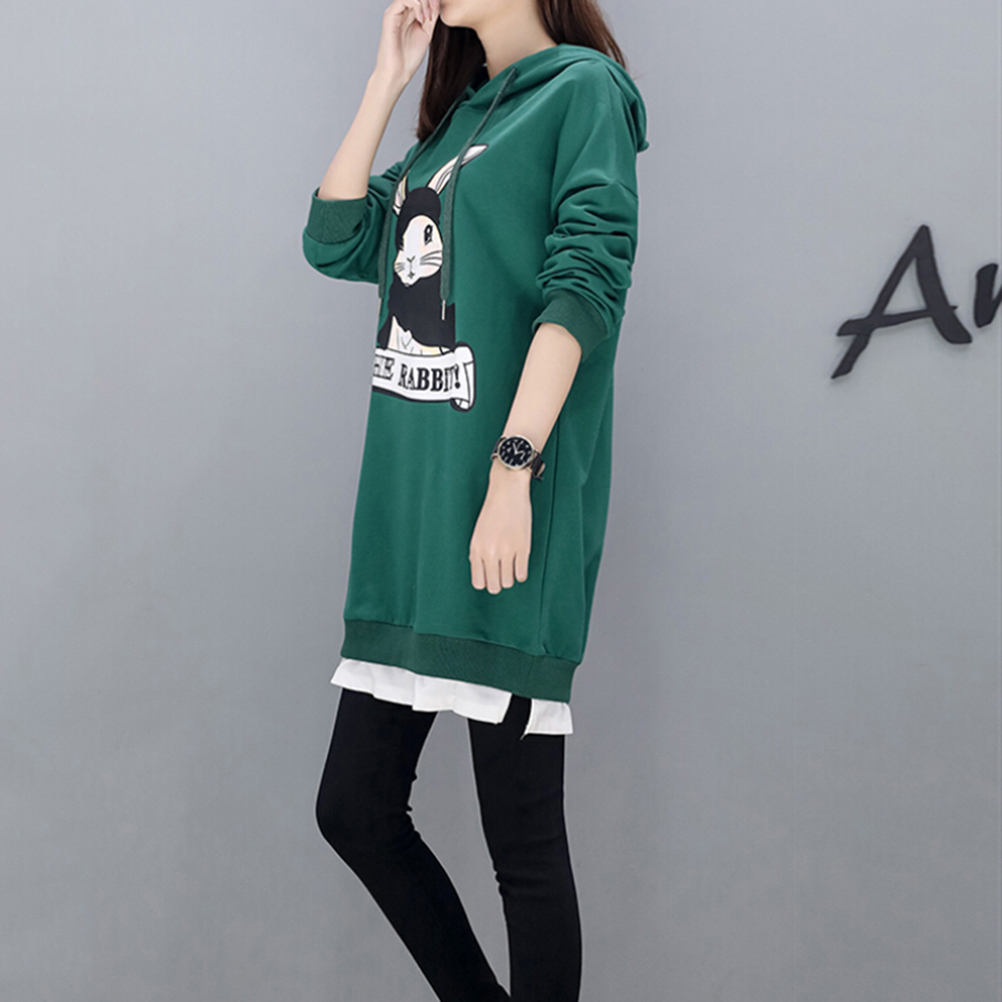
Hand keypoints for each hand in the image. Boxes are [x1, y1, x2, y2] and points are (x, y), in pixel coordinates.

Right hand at [374, 0, 438, 90]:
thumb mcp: (426, 33)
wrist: (397, 73)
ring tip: (427, 18)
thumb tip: (437, 3)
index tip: (438, 9)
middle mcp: (401, 11)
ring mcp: (394, 13)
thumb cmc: (408, 58)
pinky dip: (415, 4)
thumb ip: (431, 17)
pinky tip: (421, 18)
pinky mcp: (389, 17)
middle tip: (434, 9)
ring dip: (423, 1)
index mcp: (409, 14)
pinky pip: (402, 0)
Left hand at [469, 463, 532, 593]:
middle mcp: (490, 552)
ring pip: (509, 582)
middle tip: (502, 574)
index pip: (479, 582)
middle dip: (498, 583)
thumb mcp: (478, 533)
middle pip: (494, 586)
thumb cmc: (493, 510)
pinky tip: (520, 564)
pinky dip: (521, 573)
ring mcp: (507, 551)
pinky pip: (522, 575)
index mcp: (476, 549)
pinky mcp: (523, 548)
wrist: (507, 491)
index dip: (486, 582)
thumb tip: (481, 572)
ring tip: (511, 566)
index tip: (491, 575)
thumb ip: (477, 554)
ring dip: (510, 577)